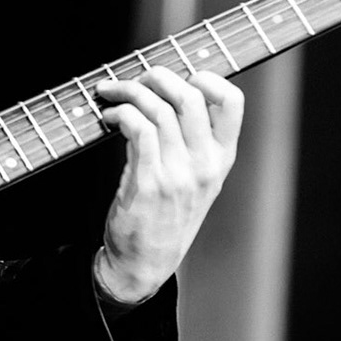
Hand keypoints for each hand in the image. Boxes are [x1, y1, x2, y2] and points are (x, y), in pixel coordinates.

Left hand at [93, 67, 243, 304]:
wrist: (144, 264)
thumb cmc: (165, 217)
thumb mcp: (195, 180)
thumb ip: (192, 141)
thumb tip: (164, 92)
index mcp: (222, 160)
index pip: (232, 102)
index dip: (206, 77)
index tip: (179, 75)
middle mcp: (205, 165)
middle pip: (190, 96)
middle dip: (157, 76)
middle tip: (136, 79)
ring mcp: (178, 175)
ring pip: (158, 109)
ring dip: (129, 92)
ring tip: (112, 95)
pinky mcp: (149, 183)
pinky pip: (137, 128)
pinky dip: (119, 113)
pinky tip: (108, 117)